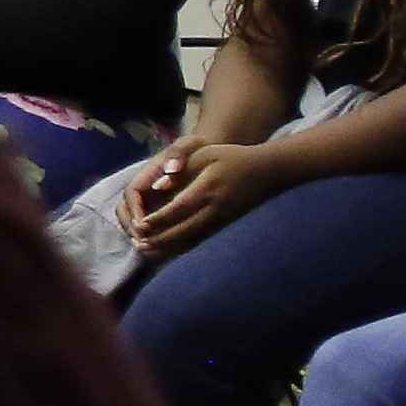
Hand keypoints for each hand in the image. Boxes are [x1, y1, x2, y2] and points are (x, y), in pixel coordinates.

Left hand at [125, 133, 306, 257]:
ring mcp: (220, 219)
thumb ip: (181, 168)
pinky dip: (182, 247)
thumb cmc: (232, 158)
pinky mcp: (223, 225)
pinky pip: (200, 239)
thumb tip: (157, 186)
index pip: (179, 208)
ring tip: (146, 252)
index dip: (159, 220)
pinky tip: (166, 251)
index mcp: (208, 188)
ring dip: (168, 248)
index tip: (139, 226)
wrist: (268, 173)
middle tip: (137, 244)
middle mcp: (214, 208)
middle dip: (159, 239)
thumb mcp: (206, 154)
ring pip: (191, 239)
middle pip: (184, 230)